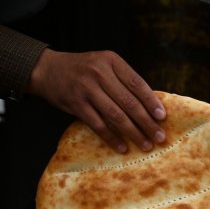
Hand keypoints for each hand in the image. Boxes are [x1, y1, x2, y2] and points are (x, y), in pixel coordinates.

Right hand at [27, 49, 166, 152]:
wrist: (47, 69)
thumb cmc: (83, 70)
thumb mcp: (104, 65)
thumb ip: (123, 81)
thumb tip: (151, 106)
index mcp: (111, 61)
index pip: (137, 83)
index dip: (151, 102)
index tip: (162, 117)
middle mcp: (99, 73)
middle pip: (129, 102)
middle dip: (147, 122)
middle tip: (160, 137)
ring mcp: (86, 88)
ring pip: (116, 115)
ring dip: (134, 133)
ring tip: (146, 145)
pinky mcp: (76, 104)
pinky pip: (98, 125)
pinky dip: (112, 138)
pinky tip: (123, 147)